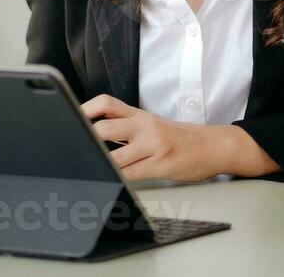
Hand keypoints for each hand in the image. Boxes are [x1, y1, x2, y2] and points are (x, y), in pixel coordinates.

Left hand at [81, 94, 220, 181]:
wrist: (214, 145)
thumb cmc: (180, 137)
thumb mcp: (153, 124)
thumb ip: (127, 127)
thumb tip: (96, 134)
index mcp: (140, 115)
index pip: (107, 103)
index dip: (85, 109)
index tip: (69, 117)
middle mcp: (145, 126)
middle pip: (104, 128)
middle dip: (86, 139)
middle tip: (73, 147)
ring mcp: (153, 146)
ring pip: (115, 157)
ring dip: (100, 164)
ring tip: (89, 167)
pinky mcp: (161, 165)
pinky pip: (131, 174)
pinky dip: (117, 179)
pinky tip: (111, 180)